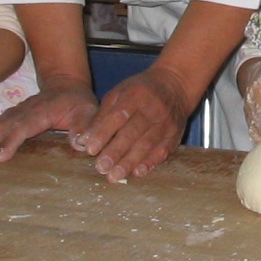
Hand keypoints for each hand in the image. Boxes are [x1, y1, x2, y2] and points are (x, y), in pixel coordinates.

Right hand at [0, 77, 97, 162]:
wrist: (66, 85)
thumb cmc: (77, 102)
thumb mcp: (87, 111)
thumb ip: (84, 126)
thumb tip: (81, 143)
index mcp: (40, 113)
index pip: (24, 128)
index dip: (11, 141)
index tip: (0, 157)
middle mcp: (23, 112)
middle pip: (1, 127)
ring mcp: (14, 113)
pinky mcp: (9, 116)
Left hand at [77, 66, 193, 181]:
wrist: (175, 85)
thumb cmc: (140, 91)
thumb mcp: (119, 93)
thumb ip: (102, 115)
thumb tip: (84, 140)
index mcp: (135, 95)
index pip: (118, 115)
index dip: (103, 133)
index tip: (90, 149)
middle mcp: (153, 108)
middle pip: (133, 132)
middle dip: (116, 151)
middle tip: (101, 167)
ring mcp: (166, 122)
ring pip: (147, 144)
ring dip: (130, 161)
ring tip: (114, 175)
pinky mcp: (175, 134)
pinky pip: (163, 150)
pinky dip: (150, 162)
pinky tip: (138, 172)